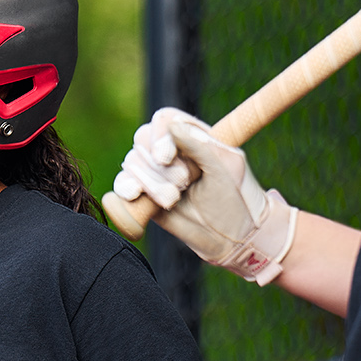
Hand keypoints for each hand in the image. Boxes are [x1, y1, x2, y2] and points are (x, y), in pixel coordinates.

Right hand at [112, 108, 296, 284]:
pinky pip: (123, 185)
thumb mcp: (225, 167)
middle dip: (158, 166)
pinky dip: (125, 187)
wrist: (234, 240)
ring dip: (150, 182)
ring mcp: (157, 174)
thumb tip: (171, 125)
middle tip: (183, 185)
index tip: (165, 157)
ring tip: (173, 200)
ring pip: (132, 162)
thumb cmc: (237, 199)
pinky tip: (134, 195)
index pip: (164, 120)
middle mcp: (172, 152)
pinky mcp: (146, 197)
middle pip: (143, 140)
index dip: (159, 136)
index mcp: (194, 137)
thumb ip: (198, 145)